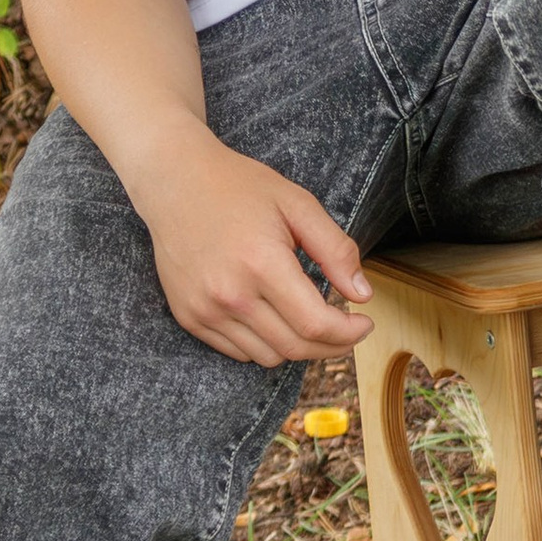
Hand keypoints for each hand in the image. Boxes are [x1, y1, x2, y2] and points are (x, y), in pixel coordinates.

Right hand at [132, 134, 375, 364]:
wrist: (176, 183)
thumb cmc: (240, 188)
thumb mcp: (299, 205)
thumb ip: (335, 250)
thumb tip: (363, 294)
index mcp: (262, 264)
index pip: (314, 324)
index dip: (348, 333)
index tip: (365, 323)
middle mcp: (230, 295)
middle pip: (294, 347)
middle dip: (332, 346)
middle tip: (349, 330)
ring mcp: (205, 310)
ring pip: (267, 357)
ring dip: (298, 346)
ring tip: (311, 320)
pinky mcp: (189, 317)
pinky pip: (237, 352)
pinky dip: (265, 344)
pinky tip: (276, 318)